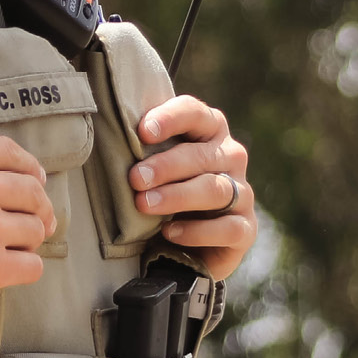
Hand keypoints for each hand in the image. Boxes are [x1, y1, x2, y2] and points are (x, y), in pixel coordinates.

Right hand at [0, 102, 56, 318]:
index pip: (16, 155)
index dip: (29, 169)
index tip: (34, 181)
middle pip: (32, 193)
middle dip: (37, 204)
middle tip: (37, 217)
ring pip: (35, 229)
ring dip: (31, 237)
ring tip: (23, 244)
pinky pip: (30, 267)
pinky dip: (26, 267)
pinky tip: (16, 268)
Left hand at [128, 95, 255, 280]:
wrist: (186, 244)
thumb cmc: (164, 192)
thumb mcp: (153, 167)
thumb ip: (143, 151)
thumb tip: (112, 140)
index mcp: (209, 131)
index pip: (195, 113)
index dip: (171, 118)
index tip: (143, 131)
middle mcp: (230, 157)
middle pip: (202, 155)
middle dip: (166, 166)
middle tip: (135, 178)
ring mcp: (242, 193)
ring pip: (215, 189)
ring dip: (177, 196)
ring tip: (144, 204)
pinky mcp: (245, 229)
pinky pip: (228, 227)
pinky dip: (197, 230)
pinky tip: (170, 232)